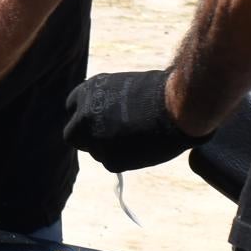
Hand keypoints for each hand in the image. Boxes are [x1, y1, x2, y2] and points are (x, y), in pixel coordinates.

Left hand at [62, 69, 200, 171]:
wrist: (177, 107)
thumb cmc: (161, 92)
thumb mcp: (124, 86)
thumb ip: (108, 101)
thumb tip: (106, 115)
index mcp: (87, 92)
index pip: (73, 109)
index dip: (86, 118)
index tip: (97, 123)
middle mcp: (84, 116)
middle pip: (73, 135)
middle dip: (87, 139)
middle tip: (107, 140)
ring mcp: (94, 139)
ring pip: (96, 152)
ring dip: (110, 149)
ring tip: (138, 140)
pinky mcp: (110, 160)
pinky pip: (113, 164)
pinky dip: (125, 160)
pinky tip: (143, 148)